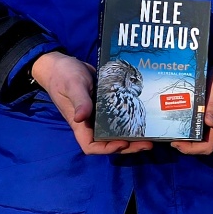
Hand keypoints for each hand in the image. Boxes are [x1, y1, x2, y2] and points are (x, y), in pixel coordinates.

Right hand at [32, 51, 153, 155]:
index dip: (106, 149)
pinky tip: (143, 119)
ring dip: (132, 136)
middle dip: (128, 146)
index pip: (91, 146)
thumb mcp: (72, 86)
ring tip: (150, 136)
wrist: (62, 64)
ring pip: (115, 131)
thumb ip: (79, 101)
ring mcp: (98, 114)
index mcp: (80, 123)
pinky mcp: (105, 105)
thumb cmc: (63, 75)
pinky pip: (118, 117)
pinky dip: (129, 120)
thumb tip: (81, 118)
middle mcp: (90, 123)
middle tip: (148, 144)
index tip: (122, 143)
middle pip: (108, 142)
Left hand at [172, 58, 212, 155]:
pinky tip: (176, 121)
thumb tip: (209, 123)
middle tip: (171, 139)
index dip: (193, 149)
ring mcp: (210, 119)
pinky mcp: (206, 113)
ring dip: (185, 138)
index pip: (208, 146)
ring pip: (197, 137)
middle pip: (201, 145)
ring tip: (171, 132)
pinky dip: (185, 128)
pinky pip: (196, 126)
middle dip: (186, 146)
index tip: (178, 143)